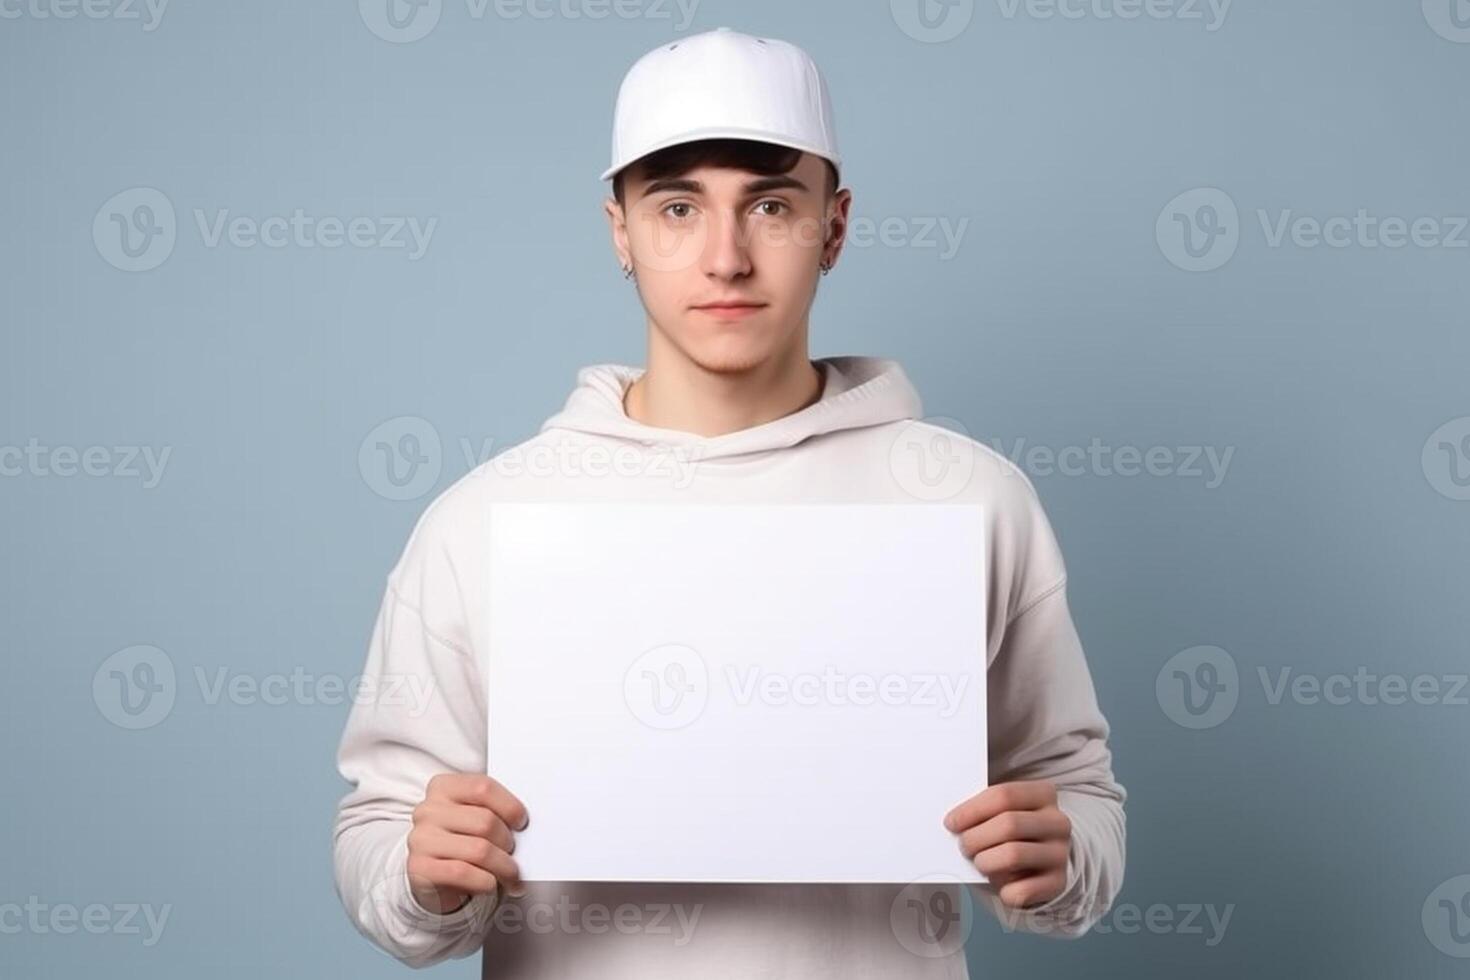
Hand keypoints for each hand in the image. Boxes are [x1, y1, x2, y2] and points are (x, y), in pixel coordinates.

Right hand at [407, 773, 529, 913]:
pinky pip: (463, 872)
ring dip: (503, 866)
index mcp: (443, 787)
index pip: (483, 788)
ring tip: (510, 874)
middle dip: (508, 843)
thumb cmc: (461, 840)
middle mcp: (427, 810)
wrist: (430, 874)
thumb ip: (493, 813)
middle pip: (485, 821)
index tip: (522, 823)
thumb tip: (525, 825)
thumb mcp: (473, 818)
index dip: (510, 806)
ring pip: (479, 850)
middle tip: (515, 856)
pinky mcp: (419, 868)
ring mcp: (421, 839)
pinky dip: (485, 881)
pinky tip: (491, 884)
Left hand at [943, 780, 1070, 908]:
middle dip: (976, 838)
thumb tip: (953, 823)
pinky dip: (1002, 890)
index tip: (951, 823)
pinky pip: (1021, 890)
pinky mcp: (1058, 883)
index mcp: (1044, 794)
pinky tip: (1000, 883)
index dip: (972, 810)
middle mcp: (1058, 823)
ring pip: (1013, 855)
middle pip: (1009, 824)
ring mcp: (1060, 853)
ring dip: (985, 862)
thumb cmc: (1013, 832)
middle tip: (964, 846)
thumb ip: (984, 811)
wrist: (1041, 861)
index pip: (1004, 795)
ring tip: (980, 863)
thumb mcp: (1003, 811)